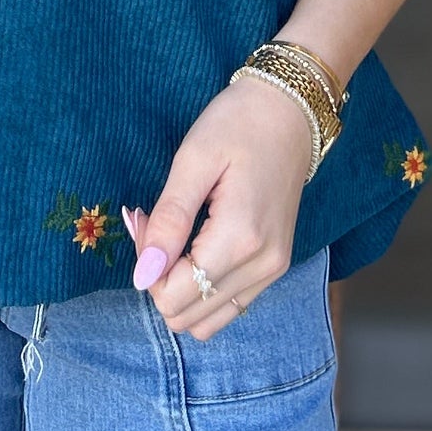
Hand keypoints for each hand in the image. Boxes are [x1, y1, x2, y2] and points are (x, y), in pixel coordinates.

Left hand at [125, 75, 314, 340]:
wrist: (289, 110)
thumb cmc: (238, 124)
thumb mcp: (193, 160)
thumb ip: (168, 220)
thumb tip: (142, 277)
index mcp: (241, 240)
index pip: (174, 296)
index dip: (146, 267)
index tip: (142, 220)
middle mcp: (262, 266)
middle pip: (187, 315)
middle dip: (159, 278)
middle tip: (154, 225)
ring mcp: (273, 271)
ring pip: (207, 320)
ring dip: (179, 289)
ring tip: (173, 238)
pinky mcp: (275, 267)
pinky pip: (228, 305)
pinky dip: (203, 288)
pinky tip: (195, 247)